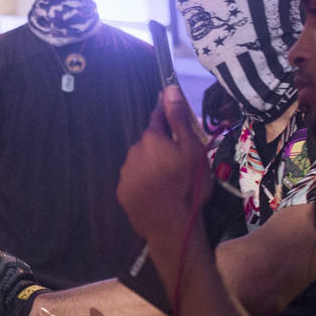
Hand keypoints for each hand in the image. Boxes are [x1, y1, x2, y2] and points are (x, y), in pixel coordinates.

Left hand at [117, 86, 209, 247]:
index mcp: (152, 138)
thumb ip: (178, 119)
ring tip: (170, 181)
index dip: (168, 114)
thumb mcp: (192, 150)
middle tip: (181, 162)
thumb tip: (168, 89)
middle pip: (150, 141)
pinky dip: (145, 182)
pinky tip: (158, 193)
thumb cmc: (188, 186)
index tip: (175, 114)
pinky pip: (135, 179)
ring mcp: (126, 173)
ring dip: (153, 164)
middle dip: (163, 146)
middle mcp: (133, 151)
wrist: (172, 226)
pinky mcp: (123, 192)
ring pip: (141, 160)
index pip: (158, 117)